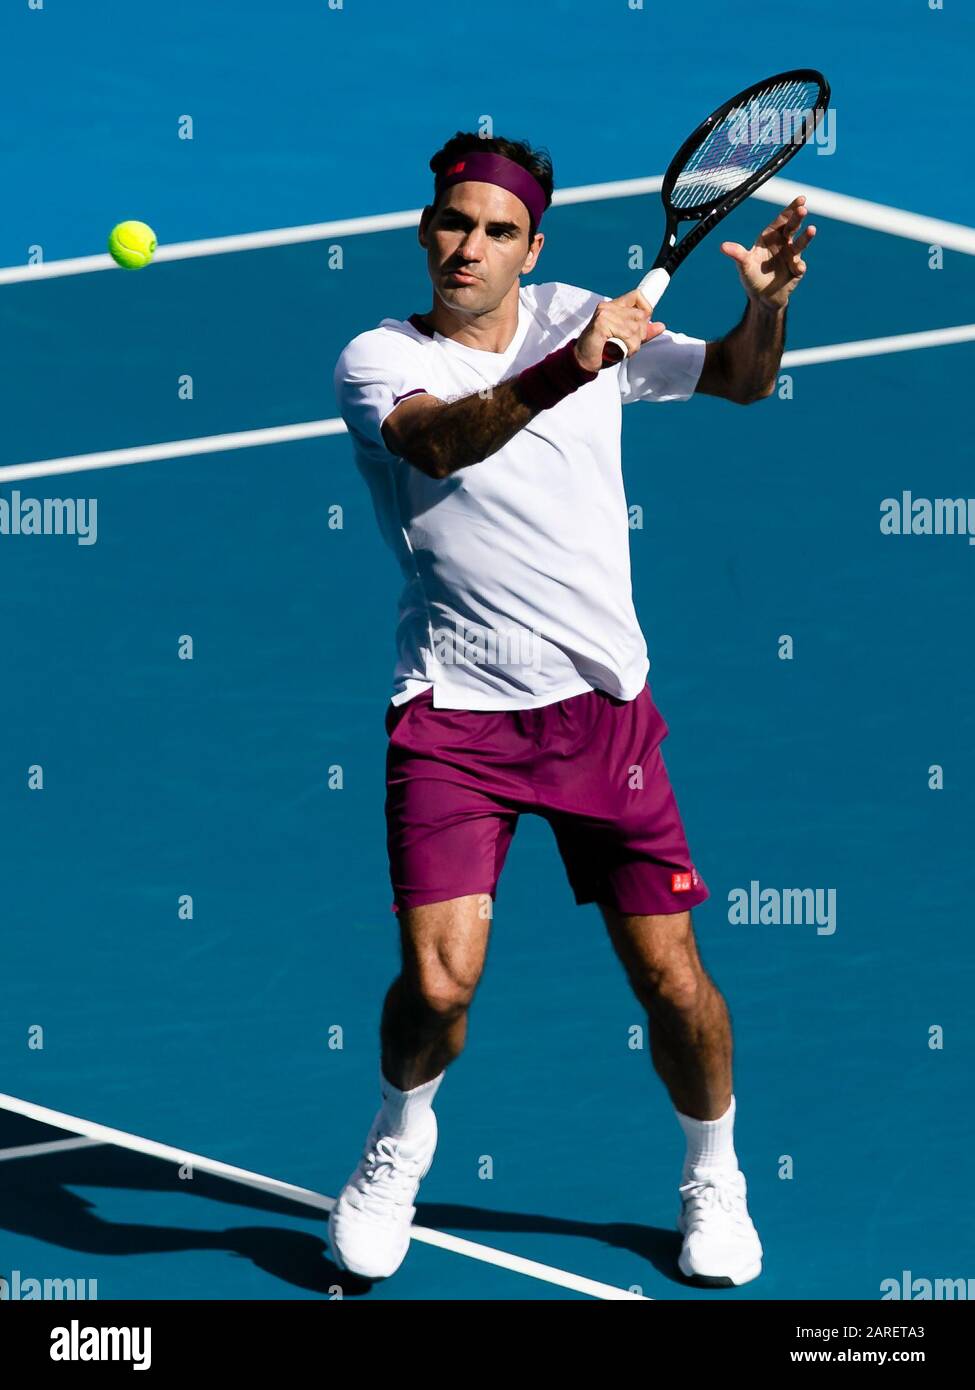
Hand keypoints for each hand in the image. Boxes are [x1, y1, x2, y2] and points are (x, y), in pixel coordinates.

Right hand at [574, 290, 666, 371]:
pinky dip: (627, 347)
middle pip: (639, 315)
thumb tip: (661, 326)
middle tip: (628, 344)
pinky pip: (626, 335)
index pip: (638, 295)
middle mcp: (609, 307)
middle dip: (639, 334)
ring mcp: (604, 314)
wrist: (583, 360)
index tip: (642, 325)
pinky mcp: (601, 324)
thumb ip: (643, 332)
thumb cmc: (603, 349)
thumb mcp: (627, 339)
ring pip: (634, 328)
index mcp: (614, 306)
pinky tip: (618, 350)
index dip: (646, 308)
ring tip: (622, 349)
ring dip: (632, 344)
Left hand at [720, 195, 816, 311]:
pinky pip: (800, 265)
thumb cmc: (752, 277)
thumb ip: (737, 254)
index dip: (790, 209)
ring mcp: (791, 255)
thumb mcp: (744, 265)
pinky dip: (799, 265)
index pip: (781, 220)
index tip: (800, 200)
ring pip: (800, 243)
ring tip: (812, 230)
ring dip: (806, 237)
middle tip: (803, 209)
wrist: (762, 298)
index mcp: (770, 237)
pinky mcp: (797, 269)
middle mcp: (783, 243)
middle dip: (798, 218)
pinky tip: (797, 267)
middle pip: (792, 227)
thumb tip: (723, 247)